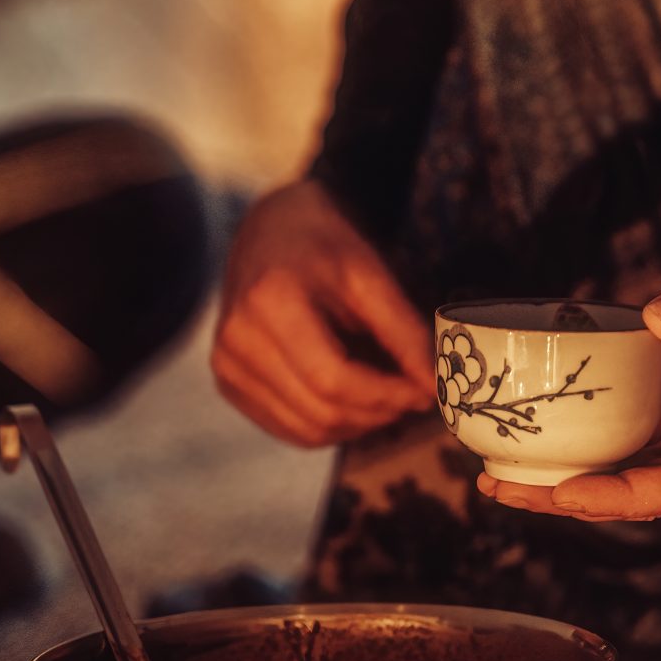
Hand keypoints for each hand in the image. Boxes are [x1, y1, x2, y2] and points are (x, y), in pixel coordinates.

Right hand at [211, 179, 435, 446]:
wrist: (272, 230)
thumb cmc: (324, 245)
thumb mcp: (370, 275)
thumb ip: (404, 332)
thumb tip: (434, 388)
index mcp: (269, 302)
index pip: (333, 379)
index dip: (387, 396)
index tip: (428, 392)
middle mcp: (237, 340)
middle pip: (321, 411)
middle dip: (378, 413)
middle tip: (415, 396)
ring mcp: (226, 366)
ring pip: (307, 430)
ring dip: (359, 424)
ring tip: (386, 393)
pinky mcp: (228, 383)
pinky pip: (290, 428)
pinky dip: (331, 424)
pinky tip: (355, 397)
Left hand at [478, 251, 660, 519]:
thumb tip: (655, 317)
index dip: (622, 496)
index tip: (567, 493)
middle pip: (647, 493)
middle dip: (574, 498)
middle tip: (502, 490)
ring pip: (638, 474)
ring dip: (576, 478)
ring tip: (503, 474)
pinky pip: (641, 444)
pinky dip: (596, 447)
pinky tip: (548, 442)